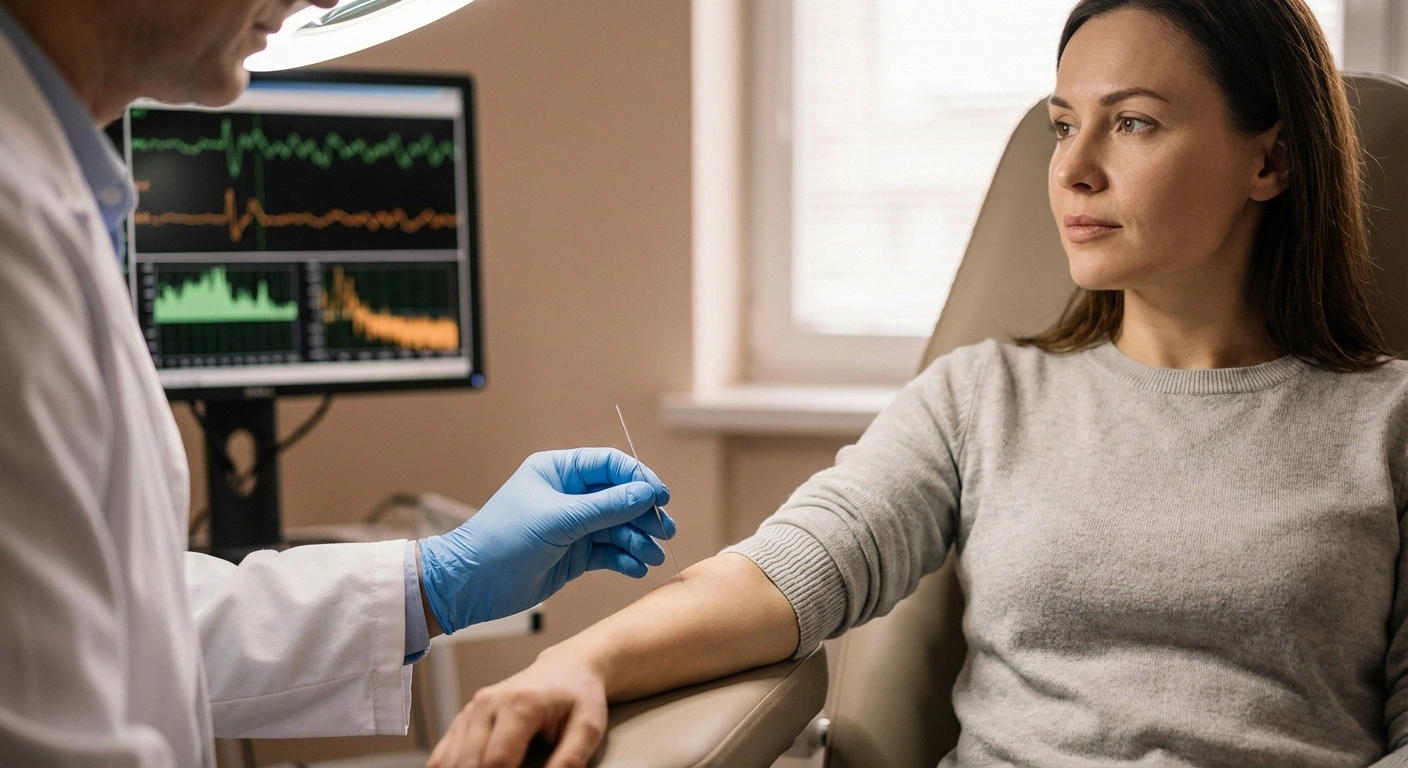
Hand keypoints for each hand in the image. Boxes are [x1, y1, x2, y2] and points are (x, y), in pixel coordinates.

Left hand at [419, 448, 673, 633]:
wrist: (473, 584)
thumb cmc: (504, 540)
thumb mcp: (559, 520)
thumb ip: (607, 506)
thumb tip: (647, 493)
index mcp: (559, 472)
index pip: (610, 465)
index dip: (638, 479)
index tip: (660, 497)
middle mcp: (569, 495)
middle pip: (620, 497)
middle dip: (643, 514)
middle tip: (664, 530)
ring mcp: (573, 526)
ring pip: (618, 527)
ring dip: (638, 540)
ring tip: (652, 557)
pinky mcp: (575, 554)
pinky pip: (609, 552)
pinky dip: (625, 559)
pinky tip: (637, 568)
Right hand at [427, 649, 607, 767]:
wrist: (566, 668)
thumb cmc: (579, 697)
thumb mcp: (588, 729)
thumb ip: (568, 760)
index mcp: (519, 704)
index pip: (497, 762)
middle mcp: (488, 703)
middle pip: (469, 763)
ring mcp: (473, 709)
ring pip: (451, 761)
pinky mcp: (465, 717)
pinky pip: (443, 755)